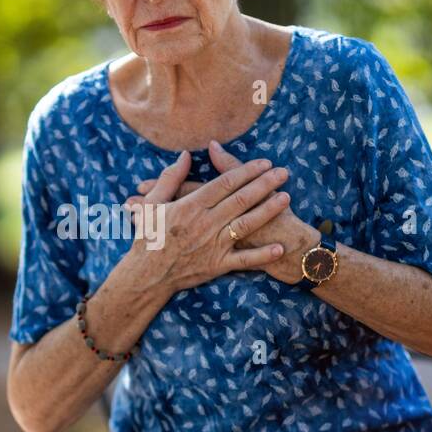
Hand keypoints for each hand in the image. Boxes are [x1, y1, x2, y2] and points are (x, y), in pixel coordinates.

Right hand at [121, 148, 291, 294]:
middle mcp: (204, 223)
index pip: (224, 183)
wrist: (146, 276)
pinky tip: (279, 248)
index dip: (246, 171)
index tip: (264, 163)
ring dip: (268, 210)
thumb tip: (185, 155)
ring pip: (246, 224)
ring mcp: (213, 245)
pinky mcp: (217, 265)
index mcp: (190, 206)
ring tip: (286, 198)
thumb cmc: (148, 237)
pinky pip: (243, 260)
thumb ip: (170, 178)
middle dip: (264, 184)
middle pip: (240, 199)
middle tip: (283, 173)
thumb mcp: (152, 203)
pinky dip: (262, 255)